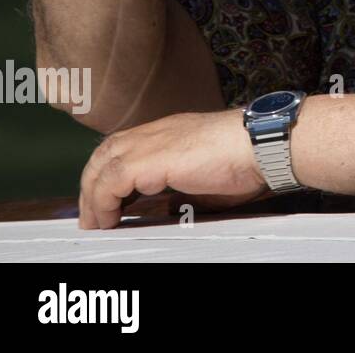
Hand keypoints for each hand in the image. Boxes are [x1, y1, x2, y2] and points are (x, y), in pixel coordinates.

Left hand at [78, 109, 266, 228]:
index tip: (109, 201)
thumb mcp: (207, 177)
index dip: (111, 172)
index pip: (126, 145)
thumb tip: (170, 207)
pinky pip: (111, 181)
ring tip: (96, 222)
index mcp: (172, 132)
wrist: (262, 145)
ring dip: (93, 195)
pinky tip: (108, 219)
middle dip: (93, 183)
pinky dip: (103, 201)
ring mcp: (153, 142)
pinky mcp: (151, 159)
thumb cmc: (248, 161)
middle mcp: (158, 132)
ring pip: (102, 164)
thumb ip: (183, 188)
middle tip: (93, 215)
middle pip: (106, 152)